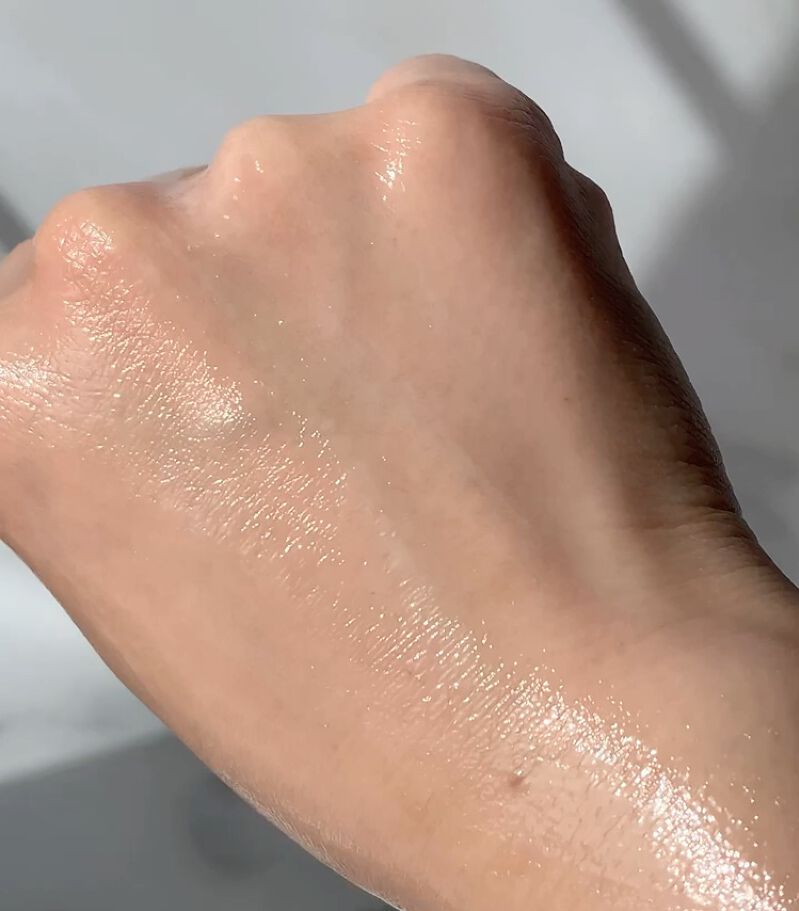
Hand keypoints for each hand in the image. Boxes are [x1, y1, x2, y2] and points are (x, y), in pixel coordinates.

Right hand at [0, 55, 790, 902]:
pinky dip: (509, 234)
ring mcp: (285, 178)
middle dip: (307, 328)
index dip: (214, 382)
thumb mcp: (176, 607)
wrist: (596, 735)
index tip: (267, 424)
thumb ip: (152, 457)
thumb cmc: (404, 730)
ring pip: (348, 194)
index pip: (102, 317)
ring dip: (408, 285)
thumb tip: (210, 388)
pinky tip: (536, 369)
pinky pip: (467, 148)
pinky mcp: (450, 140)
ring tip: (481, 437)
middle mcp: (120, 253)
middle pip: (223, 241)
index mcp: (19, 380)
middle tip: (400, 453)